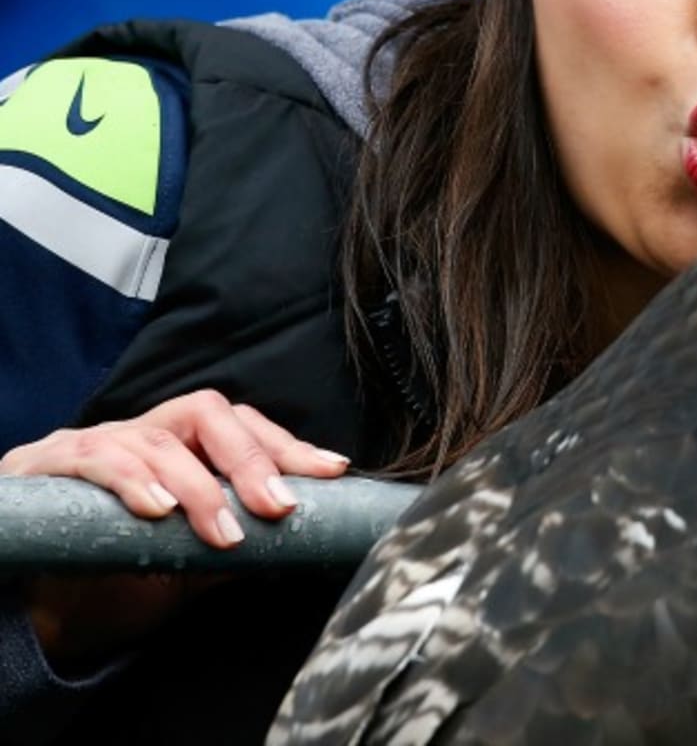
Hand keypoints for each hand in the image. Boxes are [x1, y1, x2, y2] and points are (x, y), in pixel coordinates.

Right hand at [0, 390, 349, 549]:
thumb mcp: (188, 568)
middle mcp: (144, 434)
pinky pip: (96, 458)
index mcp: (181, 448)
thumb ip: (237, 548)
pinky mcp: (49, 463)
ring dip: (199, 486)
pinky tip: (157, 510)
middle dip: (253, 458)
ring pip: (159, 441)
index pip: (242, 425)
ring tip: (223, 529)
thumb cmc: (114, 580)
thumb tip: (305, 543)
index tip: (333, 471)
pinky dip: (132, 481)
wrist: (34, 611)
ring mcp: (98, 442)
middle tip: (281, 506)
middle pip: (208, 414)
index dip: (288, 446)